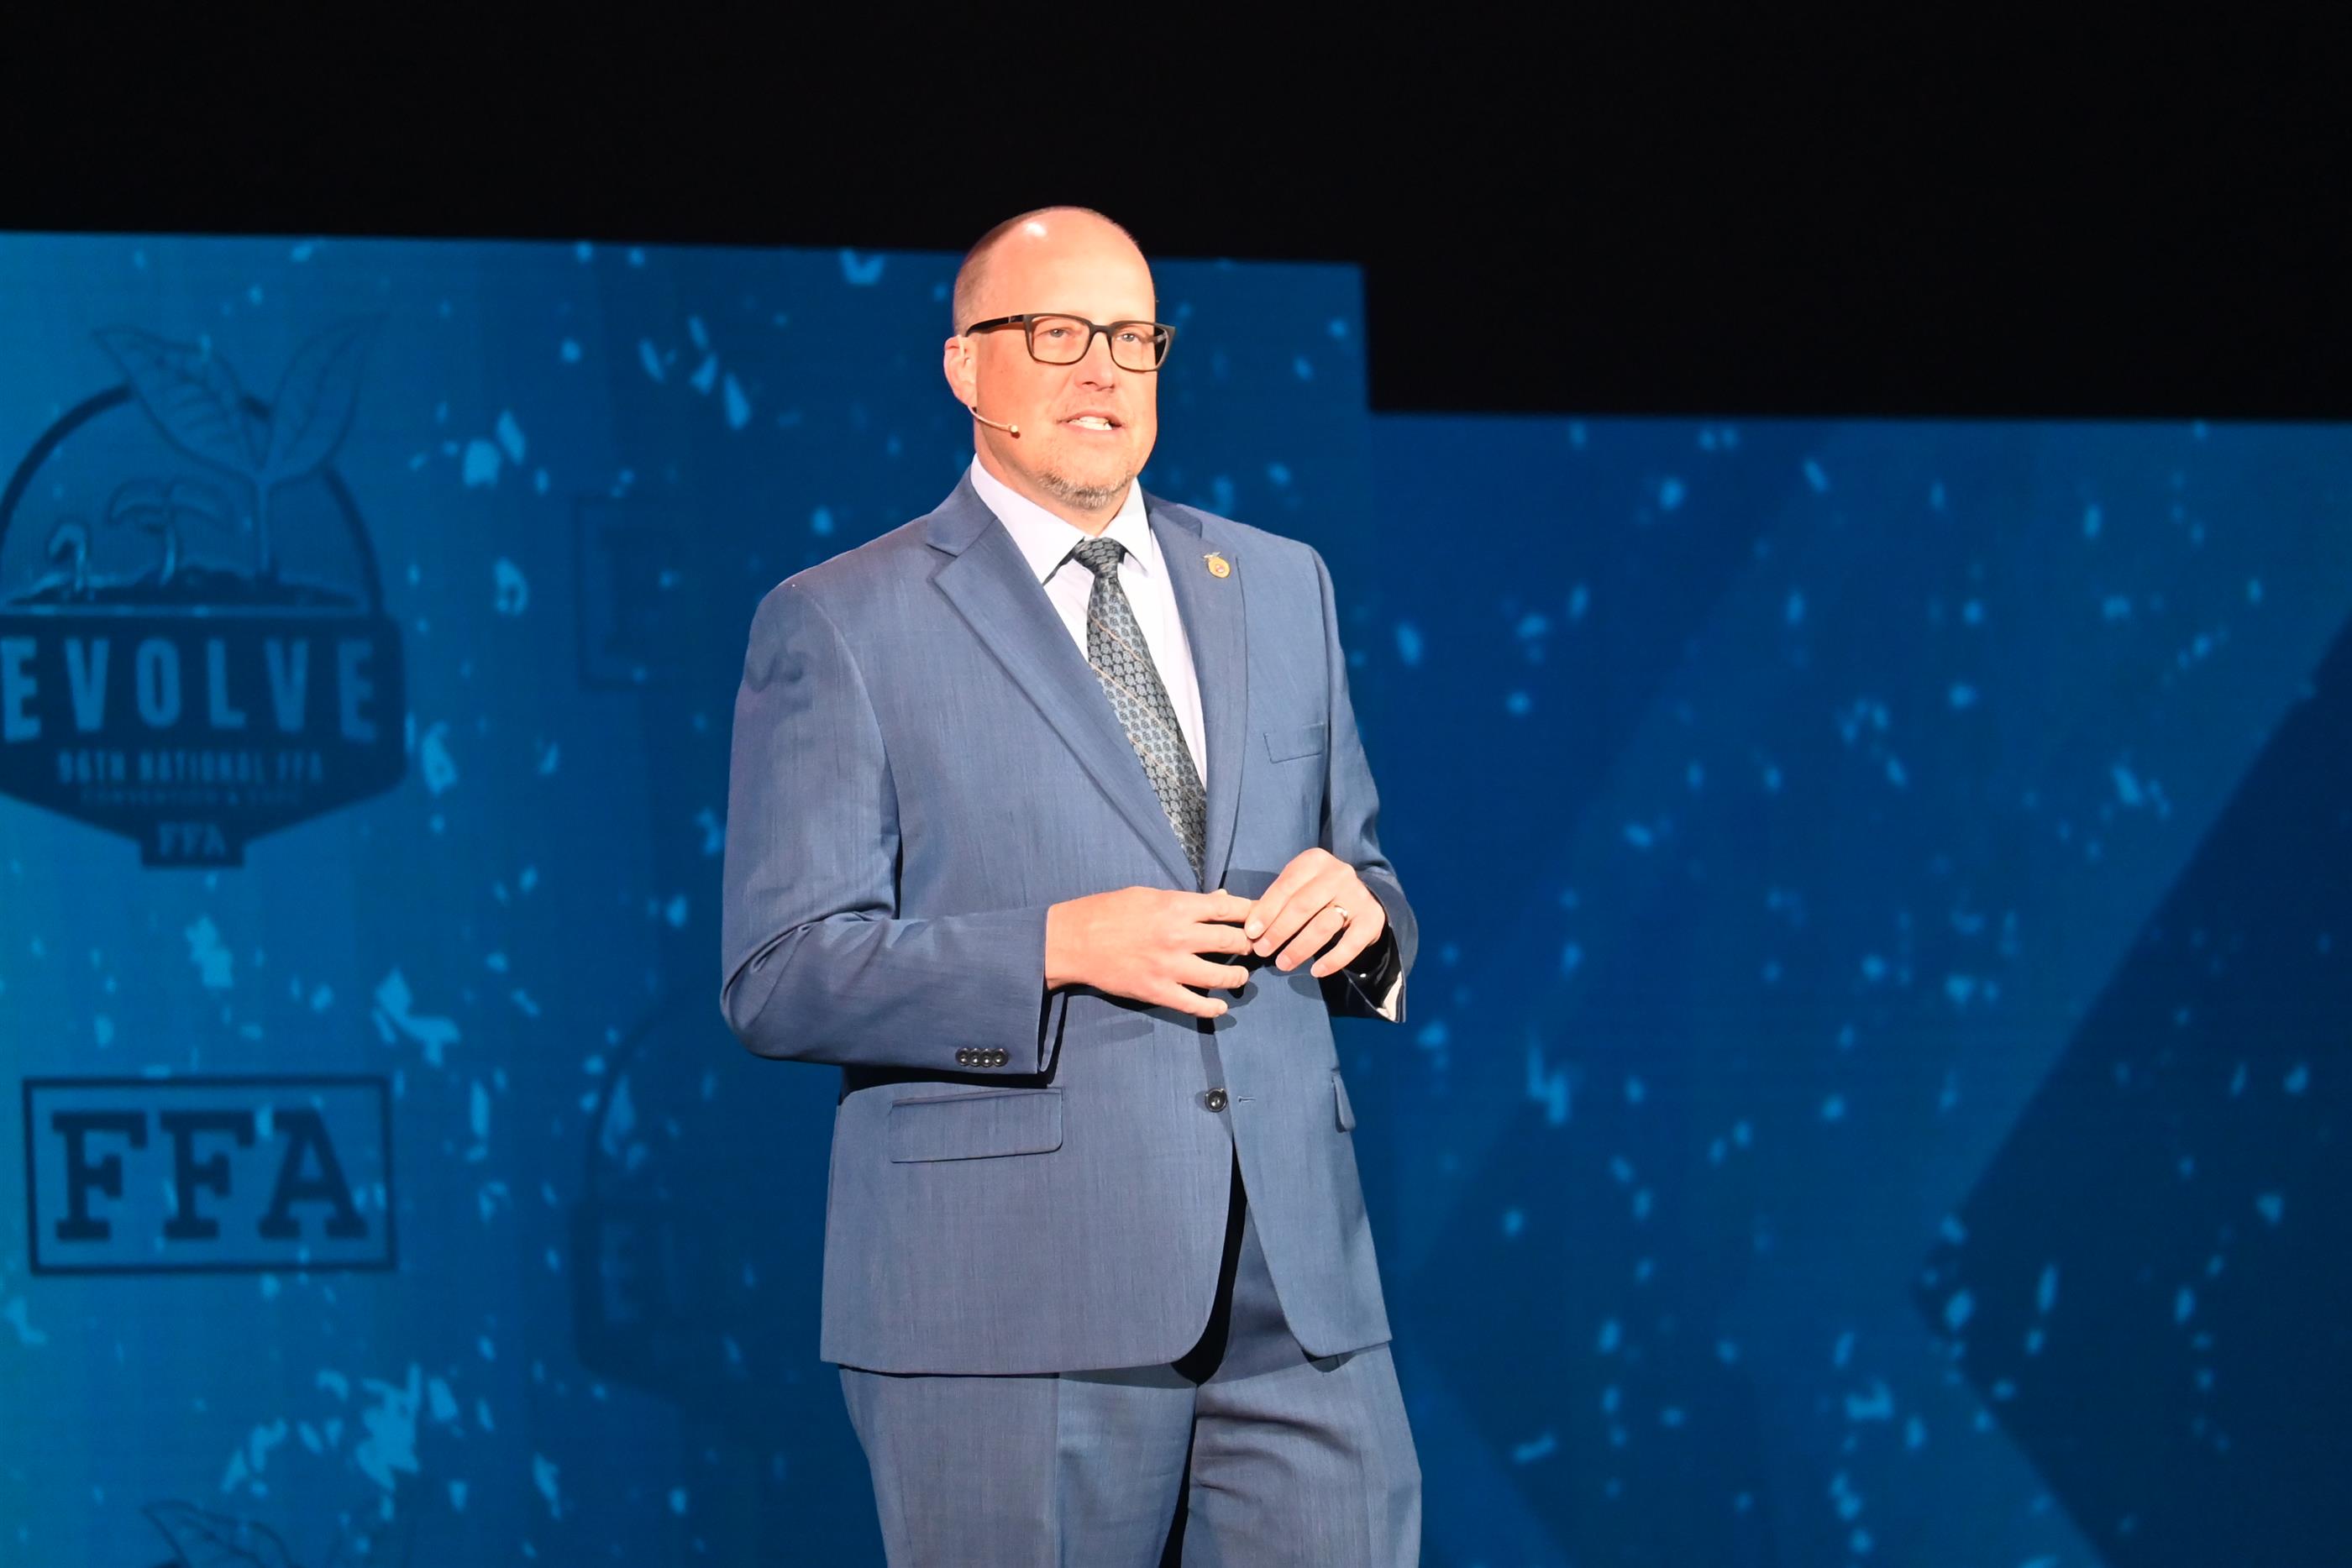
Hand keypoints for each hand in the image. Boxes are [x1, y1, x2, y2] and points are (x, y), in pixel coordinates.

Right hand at [1045, 887, 1256, 1018]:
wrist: (1075, 940)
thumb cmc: (1110, 911)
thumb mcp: (1150, 895)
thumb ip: (1188, 900)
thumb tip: (1222, 899)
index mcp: (1177, 906)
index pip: (1230, 908)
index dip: (1253, 913)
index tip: (1264, 918)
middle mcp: (1179, 936)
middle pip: (1233, 942)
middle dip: (1249, 945)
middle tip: (1254, 949)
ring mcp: (1170, 966)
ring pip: (1221, 976)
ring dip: (1238, 977)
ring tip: (1240, 977)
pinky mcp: (1158, 990)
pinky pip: (1195, 1005)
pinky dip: (1213, 1008)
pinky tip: (1220, 1006)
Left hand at [1243, 848, 1387, 979]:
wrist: (1361, 899)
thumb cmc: (1317, 895)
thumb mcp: (1297, 889)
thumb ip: (1275, 903)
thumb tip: (1250, 929)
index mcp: (1315, 861)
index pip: (1286, 886)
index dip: (1266, 911)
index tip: (1251, 932)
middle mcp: (1339, 873)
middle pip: (1303, 905)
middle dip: (1279, 931)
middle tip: (1263, 951)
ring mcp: (1358, 895)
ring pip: (1324, 924)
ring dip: (1300, 947)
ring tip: (1282, 964)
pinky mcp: (1373, 918)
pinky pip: (1351, 943)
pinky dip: (1333, 959)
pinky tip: (1316, 971)